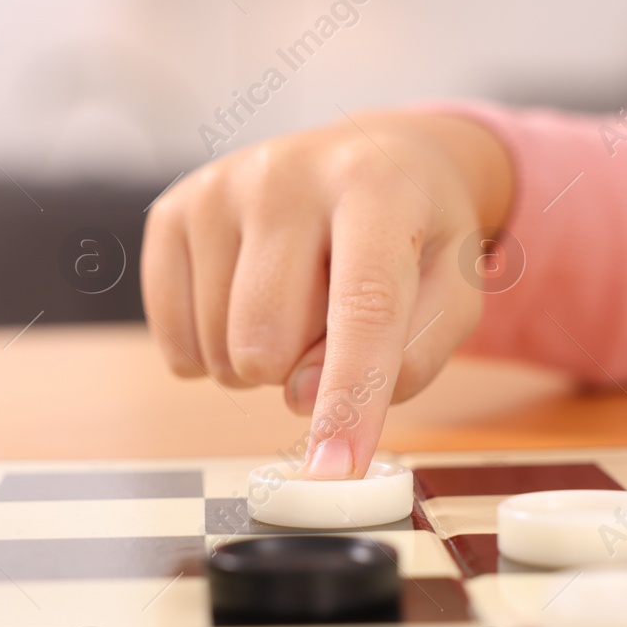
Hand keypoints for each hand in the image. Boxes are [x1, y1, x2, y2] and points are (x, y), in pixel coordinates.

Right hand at [140, 111, 511, 477]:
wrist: (373, 155)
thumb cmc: (417, 239)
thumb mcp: (453, 295)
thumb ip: (408, 359)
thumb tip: (305, 400)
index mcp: (375, 187)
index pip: (361, 309)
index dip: (348, 399)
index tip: (334, 470)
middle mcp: (287, 175)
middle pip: (267, 341)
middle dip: (300, 369)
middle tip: (330, 327)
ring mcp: (219, 188)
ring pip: (219, 347)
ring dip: (261, 362)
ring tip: (296, 306)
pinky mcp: (173, 209)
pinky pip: (174, 337)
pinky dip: (211, 351)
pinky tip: (245, 305)